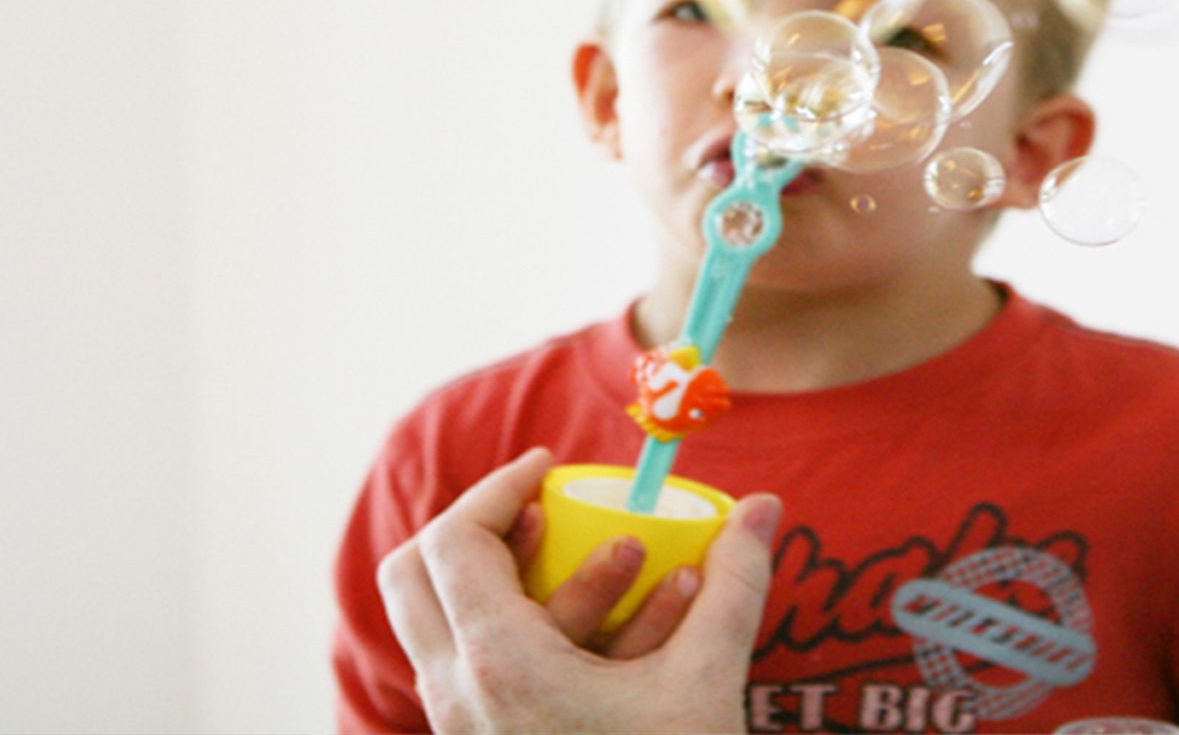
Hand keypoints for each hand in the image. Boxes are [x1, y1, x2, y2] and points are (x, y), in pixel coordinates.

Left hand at [377, 447, 782, 733]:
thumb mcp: (707, 684)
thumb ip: (734, 588)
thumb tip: (764, 511)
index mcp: (498, 667)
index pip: (451, 540)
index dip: (497, 488)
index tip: (553, 469)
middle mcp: (458, 695)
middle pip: (413, 575)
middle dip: (478, 527)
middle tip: (549, 511)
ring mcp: (462, 727)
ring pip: (443, 624)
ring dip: (514, 580)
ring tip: (614, 571)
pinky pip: (476, 668)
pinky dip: (525, 631)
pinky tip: (610, 636)